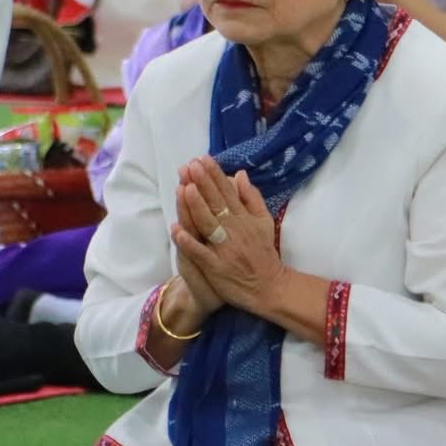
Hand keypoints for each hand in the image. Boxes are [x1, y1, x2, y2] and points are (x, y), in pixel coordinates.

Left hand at [170, 157, 283, 313]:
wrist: (268, 286)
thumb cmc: (263, 252)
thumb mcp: (264, 222)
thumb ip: (252, 198)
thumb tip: (240, 174)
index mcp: (246, 218)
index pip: (228, 192)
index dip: (215, 175)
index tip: (203, 159)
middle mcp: (236, 230)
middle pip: (217, 203)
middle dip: (203, 184)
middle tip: (190, 166)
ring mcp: (225, 248)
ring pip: (208, 224)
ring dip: (196, 207)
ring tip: (185, 188)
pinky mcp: (217, 267)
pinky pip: (201, 252)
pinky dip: (189, 242)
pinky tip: (176, 229)